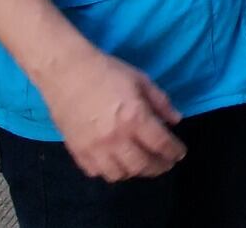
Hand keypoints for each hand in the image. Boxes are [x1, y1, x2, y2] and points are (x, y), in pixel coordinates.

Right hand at [35, 47, 185, 181]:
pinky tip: (116, 162)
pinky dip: (109, 171)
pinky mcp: (76, 150)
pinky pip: (95, 172)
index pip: (161, 144)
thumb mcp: (141, 80)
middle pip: (142, 165)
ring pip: (119, 174)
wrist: (66, 71)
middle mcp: (115, 138)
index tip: (180, 153)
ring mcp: (94, 147)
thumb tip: (176, 120)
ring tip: (141, 164)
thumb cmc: (107, 71)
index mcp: (134, 118)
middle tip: (165, 163)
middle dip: (158, 167)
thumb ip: (161, 102)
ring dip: (134, 172)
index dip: (174, 152)